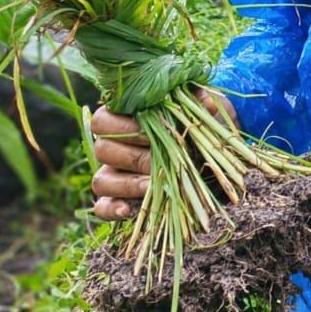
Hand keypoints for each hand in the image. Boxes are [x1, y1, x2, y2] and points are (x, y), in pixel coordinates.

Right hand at [89, 86, 237, 221]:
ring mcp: (111, 175)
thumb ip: (198, 101)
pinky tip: (129, 210)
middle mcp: (111, 148)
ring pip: (101, 181)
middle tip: (158, 160)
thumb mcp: (196, 109)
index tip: (150, 129)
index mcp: (121, 121)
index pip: (102, 121)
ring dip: (127, 184)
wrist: (203, 153)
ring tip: (152, 185)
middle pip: (102, 150)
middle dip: (132, 156)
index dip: (122, 126)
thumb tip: (209, 105)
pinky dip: (112, 210)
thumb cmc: (192, 125)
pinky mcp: (116, 200)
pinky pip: (102, 208)